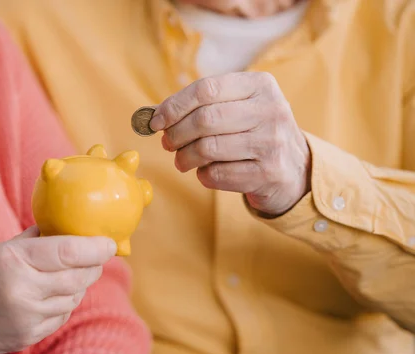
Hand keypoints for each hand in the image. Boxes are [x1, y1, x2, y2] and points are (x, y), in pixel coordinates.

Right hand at [0, 226, 115, 353]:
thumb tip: (63, 229)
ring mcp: (26, 318)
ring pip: (73, 298)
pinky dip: (65, 303)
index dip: (96, 247)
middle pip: (78, 277)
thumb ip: (31, 240)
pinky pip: (61, 316)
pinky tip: (53, 294)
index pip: (69, 252)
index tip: (109, 243)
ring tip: (70, 273)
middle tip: (97, 255)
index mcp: (11, 261)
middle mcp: (22, 291)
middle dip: (93, 265)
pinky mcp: (27, 337)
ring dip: (79, 284)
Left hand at [150, 72, 311, 216]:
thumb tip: (153, 114)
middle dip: (176, 134)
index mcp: (260, 85)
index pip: (206, 88)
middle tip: (167, 143)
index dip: (174, 106)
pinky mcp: (268, 172)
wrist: (294, 168)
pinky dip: (203, 175)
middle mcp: (271, 110)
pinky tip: (206, 172)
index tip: (155, 121)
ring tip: (182, 160)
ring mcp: (272, 142)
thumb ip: (201, 105)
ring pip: (208, 148)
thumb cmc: (254, 132)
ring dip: (185, 158)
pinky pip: (217, 174)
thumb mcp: (238, 108)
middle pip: (204, 119)